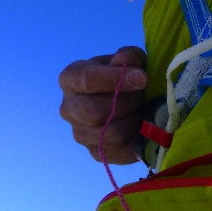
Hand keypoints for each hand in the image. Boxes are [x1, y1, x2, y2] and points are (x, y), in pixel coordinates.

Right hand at [58, 46, 147, 164]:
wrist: (130, 103)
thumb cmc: (124, 77)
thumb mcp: (130, 60)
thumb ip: (129, 57)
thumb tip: (125, 62)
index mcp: (70, 79)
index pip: (85, 80)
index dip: (115, 79)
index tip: (142, 78)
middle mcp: (68, 108)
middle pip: (94, 111)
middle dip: (127, 103)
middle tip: (143, 95)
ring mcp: (80, 133)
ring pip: (110, 133)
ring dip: (134, 121)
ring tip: (142, 110)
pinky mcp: (96, 153)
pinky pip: (120, 151)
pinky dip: (137, 139)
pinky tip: (142, 126)